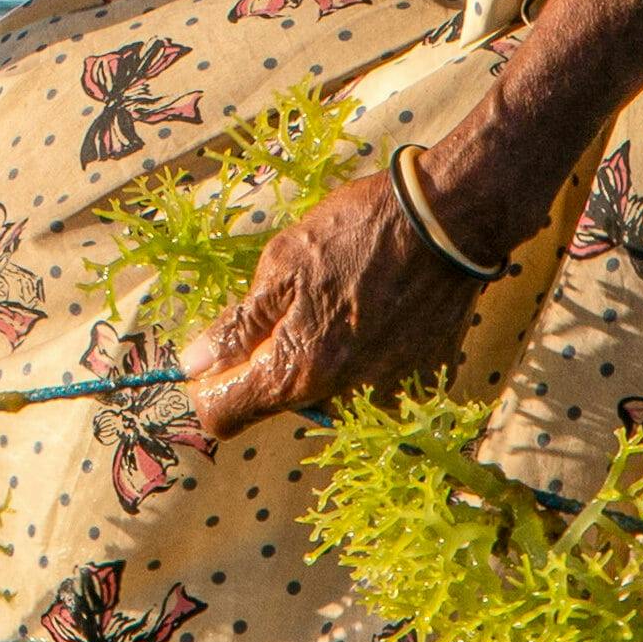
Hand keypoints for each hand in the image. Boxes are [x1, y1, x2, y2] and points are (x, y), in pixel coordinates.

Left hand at [176, 158, 504, 441]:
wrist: (446, 225)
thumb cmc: (357, 235)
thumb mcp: (281, 265)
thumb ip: (238, 327)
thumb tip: (195, 363)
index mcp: (297, 373)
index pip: (224, 416)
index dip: (209, 386)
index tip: (214, 358)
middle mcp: (340, 401)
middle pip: (276, 402)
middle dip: (271, 362)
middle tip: (293, 304)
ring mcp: (384, 397)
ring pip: (323, 392)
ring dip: (319, 358)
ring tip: (341, 302)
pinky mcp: (417, 386)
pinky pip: (368, 383)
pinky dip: (362, 356)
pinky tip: (374, 312)